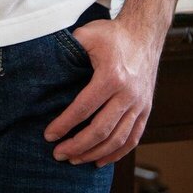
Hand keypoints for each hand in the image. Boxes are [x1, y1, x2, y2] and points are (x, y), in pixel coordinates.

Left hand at [42, 18, 161, 166]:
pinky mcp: (146, 109)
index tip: (49, 135)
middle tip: (59, 154)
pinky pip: (133, 138)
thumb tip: (46, 61)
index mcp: (111, 76)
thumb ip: (68, 47)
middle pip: (101, 130)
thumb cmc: (113, 34)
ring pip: (117, 139)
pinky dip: (117, 153)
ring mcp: (139, 104)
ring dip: (95, 153)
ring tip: (75, 159)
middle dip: (77, 146)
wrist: (144, 33)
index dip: (64, 124)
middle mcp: (127, 94)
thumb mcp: (88, 34)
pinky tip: (100, 160)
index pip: (83, 108)